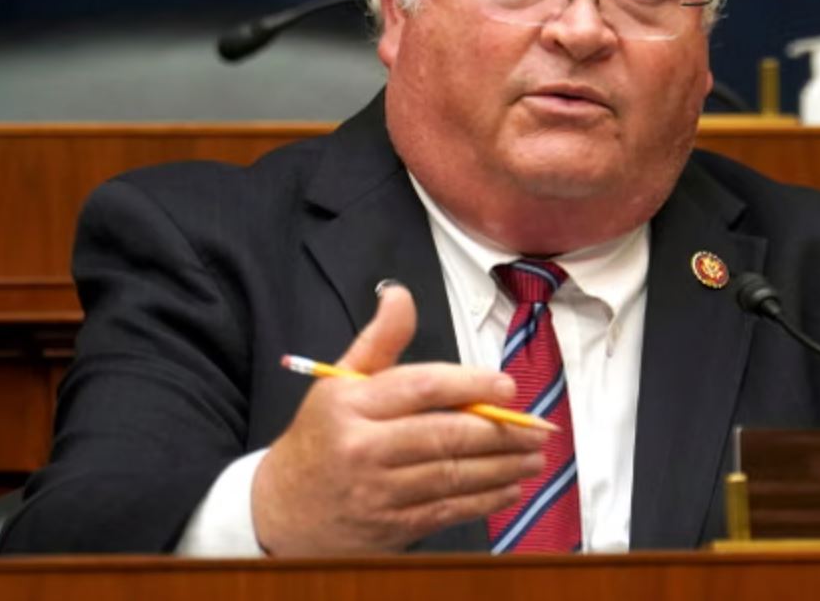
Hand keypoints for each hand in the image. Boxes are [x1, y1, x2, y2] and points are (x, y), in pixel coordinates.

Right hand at [252, 283, 546, 554]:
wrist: (281, 509)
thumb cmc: (322, 435)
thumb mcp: (339, 381)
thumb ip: (379, 339)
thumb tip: (400, 294)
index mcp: (351, 403)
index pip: (420, 387)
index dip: (469, 385)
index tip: (506, 387)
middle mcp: (362, 447)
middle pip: (443, 435)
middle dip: (500, 432)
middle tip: (537, 428)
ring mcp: (376, 491)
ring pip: (452, 476)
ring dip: (502, 467)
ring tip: (534, 456)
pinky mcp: (389, 525)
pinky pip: (447, 511)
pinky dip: (484, 500)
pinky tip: (510, 488)